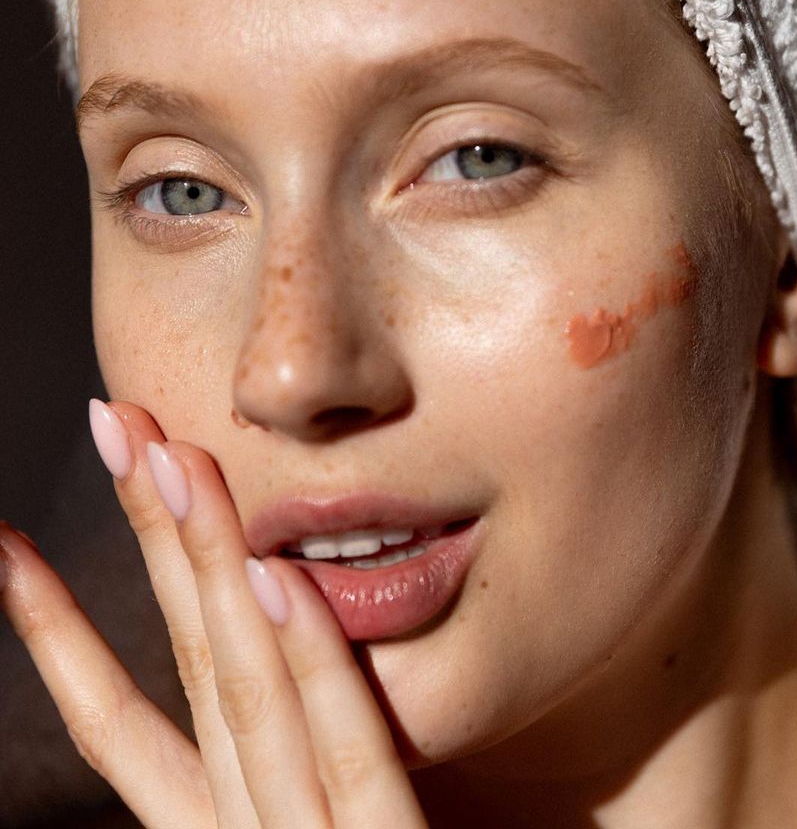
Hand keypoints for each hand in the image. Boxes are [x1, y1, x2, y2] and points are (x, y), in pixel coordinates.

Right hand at [0, 400, 427, 827]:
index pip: (120, 726)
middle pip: (187, 664)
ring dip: (204, 566)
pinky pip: (347, 750)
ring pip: (244, 689)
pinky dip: (311, 663)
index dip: (60, 634)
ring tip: (175, 455)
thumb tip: (266, 647)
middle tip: (116, 424)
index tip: (15, 547)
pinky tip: (278, 574)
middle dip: (147, 537)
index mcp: (219, 827)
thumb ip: (289, 769)